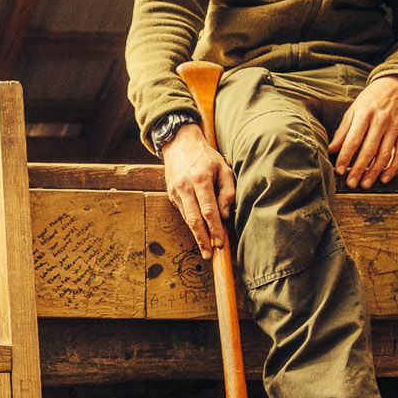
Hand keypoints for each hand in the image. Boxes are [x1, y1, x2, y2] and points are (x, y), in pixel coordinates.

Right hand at [161, 124, 235, 258]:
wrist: (179, 142)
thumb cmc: (206, 156)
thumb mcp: (223, 167)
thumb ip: (227, 191)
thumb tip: (225, 215)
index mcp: (200, 179)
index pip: (209, 211)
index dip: (215, 229)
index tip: (220, 243)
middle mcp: (185, 187)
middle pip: (194, 220)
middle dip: (202, 239)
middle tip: (209, 254)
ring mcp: (175, 191)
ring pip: (187, 218)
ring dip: (196, 234)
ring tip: (205, 248)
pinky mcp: (170, 193)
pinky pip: (183, 211)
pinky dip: (191, 222)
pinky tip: (199, 231)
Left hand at [329, 76, 397, 187]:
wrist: (397, 86)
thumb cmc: (370, 100)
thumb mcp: (353, 110)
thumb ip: (343, 130)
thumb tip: (330, 149)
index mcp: (364, 114)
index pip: (353, 139)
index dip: (345, 156)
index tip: (339, 170)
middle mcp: (381, 121)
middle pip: (369, 149)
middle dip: (359, 168)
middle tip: (351, 183)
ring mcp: (395, 127)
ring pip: (385, 154)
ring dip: (375, 171)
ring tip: (365, 184)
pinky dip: (393, 168)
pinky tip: (384, 178)